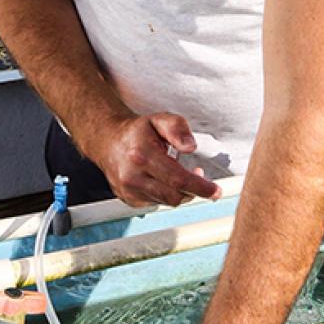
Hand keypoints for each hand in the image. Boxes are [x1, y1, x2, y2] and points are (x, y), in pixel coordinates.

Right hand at [94, 111, 221, 209]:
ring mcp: (130, 191)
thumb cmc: (137, 132)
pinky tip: (163, 180)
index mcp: (142, 155)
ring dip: (180, 191)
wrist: (108, 142)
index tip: (215, 191)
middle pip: (175, 196)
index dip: (201, 187)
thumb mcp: (159, 120)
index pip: (178, 179)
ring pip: (167, 201)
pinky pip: (157, 203)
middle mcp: (133, 176)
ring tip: (179, 174)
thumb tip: (190, 147)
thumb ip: (177, 128)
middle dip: (194, 190)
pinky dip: (166, 194)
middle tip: (199, 176)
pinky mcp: (129, 200)